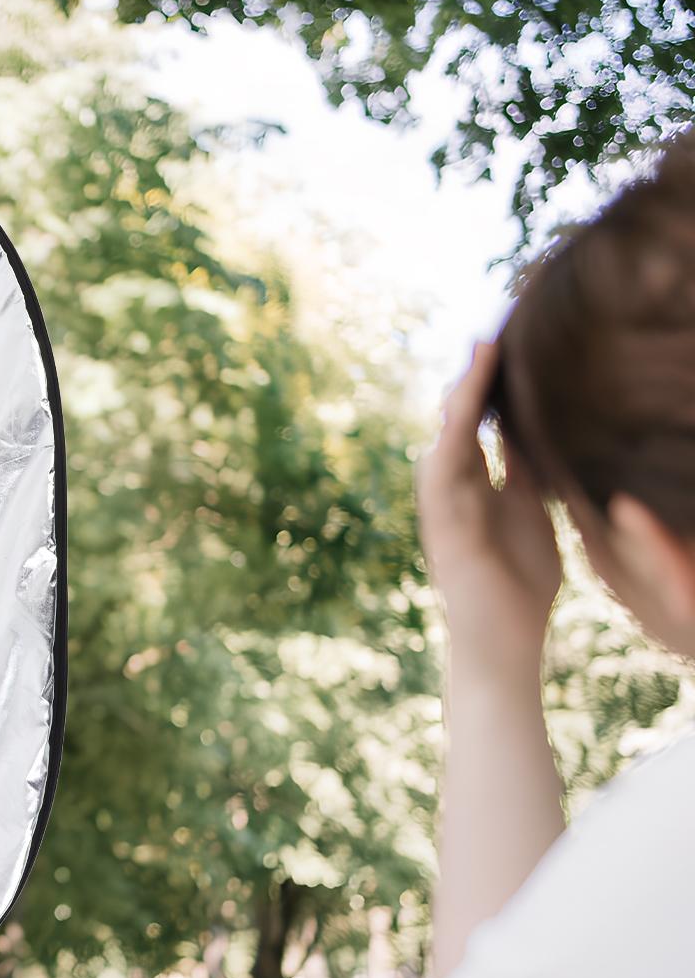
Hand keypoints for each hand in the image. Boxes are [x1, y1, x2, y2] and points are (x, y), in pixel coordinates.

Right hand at [416, 339, 562, 668]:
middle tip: (489, 336)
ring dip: (459, 404)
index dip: (493, 385)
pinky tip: (460, 414)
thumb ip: (528, 470)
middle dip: (472, 382)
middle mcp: (455, 491)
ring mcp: (444, 510)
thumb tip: (535, 424)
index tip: (507, 343)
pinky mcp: (442, 532)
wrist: (505, 641)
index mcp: (478, 485)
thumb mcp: (534, 511)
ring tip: (477, 362)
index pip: (483, 423)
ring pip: (446, 444)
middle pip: (459, 424)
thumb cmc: (520, 585)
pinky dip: (450, 445)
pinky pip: (442, 480)